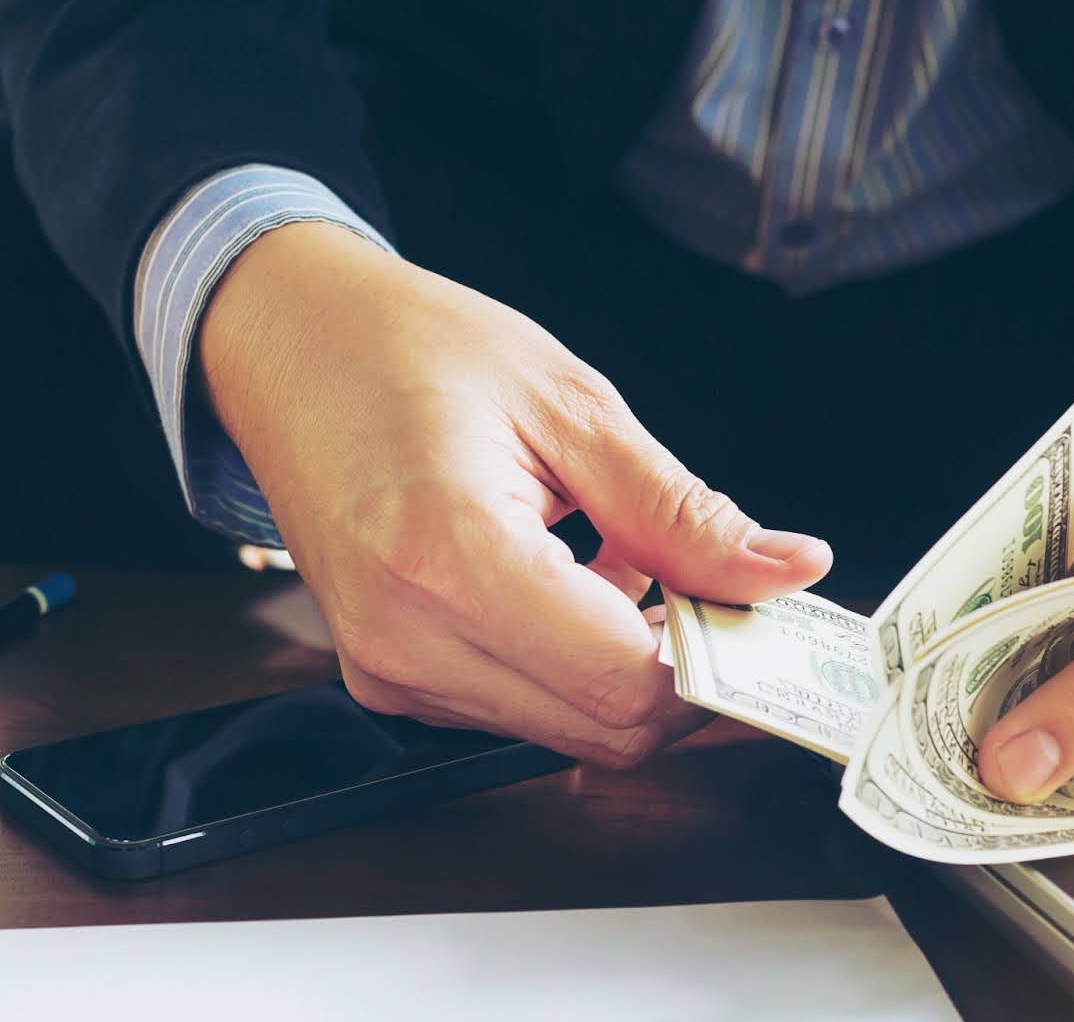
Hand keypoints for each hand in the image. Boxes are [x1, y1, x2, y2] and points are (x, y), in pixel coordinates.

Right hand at [198, 222, 830, 765]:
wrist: (289, 344)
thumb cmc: (409, 349)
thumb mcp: (571, 405)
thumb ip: (682, 511)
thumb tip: (785, 570)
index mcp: (448, 556)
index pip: (625, 682)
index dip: (719, 663)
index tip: (767, 618)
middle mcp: (405, 637)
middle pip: (605, 728)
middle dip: (687, 675)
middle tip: (724, 592)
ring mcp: (389, 668)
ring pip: (568, 727)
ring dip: (630, 666)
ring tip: (632, 561)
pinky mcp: (388, 675)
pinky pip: (519, 707)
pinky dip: (576, 661)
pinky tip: (578, 579)